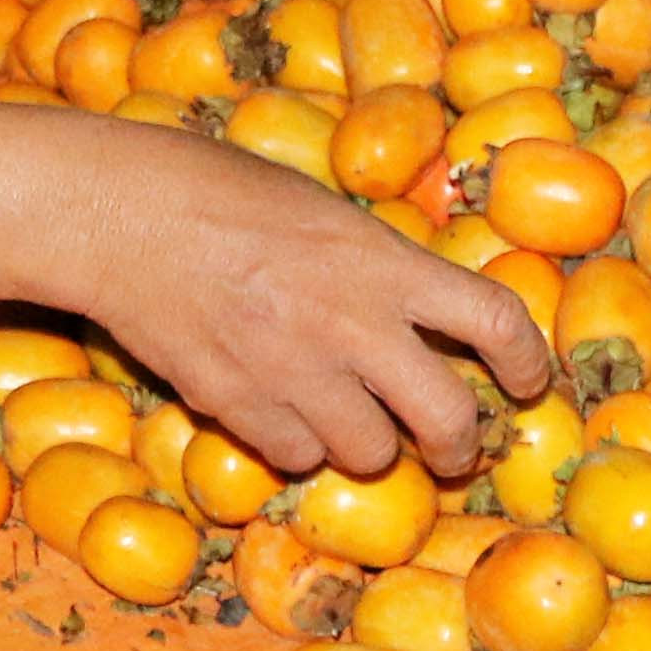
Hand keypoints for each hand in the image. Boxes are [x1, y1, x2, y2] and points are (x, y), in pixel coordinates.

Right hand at [93, 143, 561, 479]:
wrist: (120, 214)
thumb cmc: (224, 192)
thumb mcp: (328, 212)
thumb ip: (380, 269)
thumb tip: (429, 321)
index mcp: (384, 262)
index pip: (495, 321)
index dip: (529, 364)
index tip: (529, 382)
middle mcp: (352, 323)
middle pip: (447, 418)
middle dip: (460, 445)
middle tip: (454, 447)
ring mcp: (293, 372)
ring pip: (368, 453)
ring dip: (367, 444)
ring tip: (349, 417)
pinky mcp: (237, 406)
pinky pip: (295, 457)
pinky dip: (297, 446)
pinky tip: (281, 410)